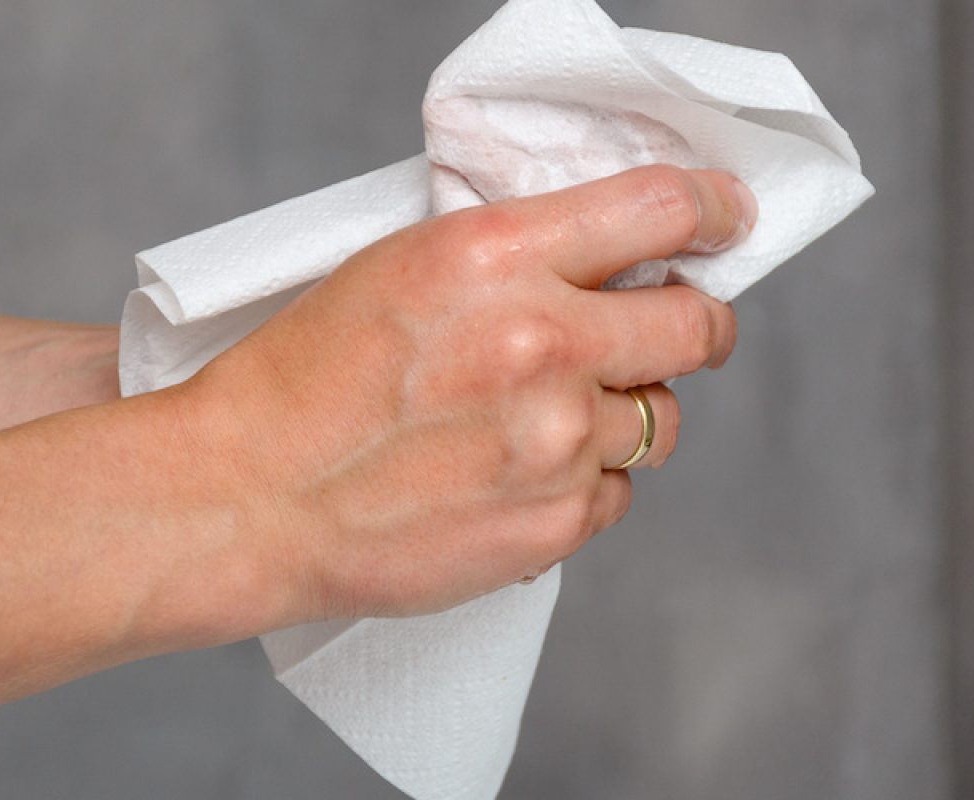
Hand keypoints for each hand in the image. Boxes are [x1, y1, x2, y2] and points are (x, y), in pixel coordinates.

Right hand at [174, 165, 754, 624]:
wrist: (248, 497)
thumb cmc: (304, 376)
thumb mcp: (401, 265)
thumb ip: (515, 256)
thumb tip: (609, 263)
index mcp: (498, 255)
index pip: (661, 209)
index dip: (713, 211)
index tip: (726, 221)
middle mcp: (543, 343)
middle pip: (697, 326)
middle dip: (698, 324)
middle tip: (678, 328)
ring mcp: (557, 441)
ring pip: (662, 421)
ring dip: (627, 413)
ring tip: (554, 419)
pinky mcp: (554, 522)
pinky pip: (616, 495)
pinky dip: (582, 484)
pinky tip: (515, 477)